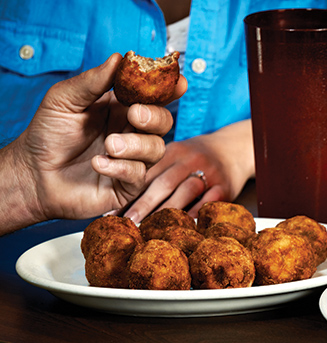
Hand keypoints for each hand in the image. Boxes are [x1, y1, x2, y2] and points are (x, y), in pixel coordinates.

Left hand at [1, 53, 186, 233]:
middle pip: (164, 121)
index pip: (153, 96)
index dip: (169, 89)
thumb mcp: (64, 99)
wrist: (33, 174)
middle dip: (154, 116)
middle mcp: (131, 132)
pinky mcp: (127, 184)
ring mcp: (132, 159)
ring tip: (108, 145)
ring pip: (156, 149)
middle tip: (134, 115)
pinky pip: (139, 174)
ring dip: (135, 145)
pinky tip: (98, 163)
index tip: (179, 83)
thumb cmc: (46, 135)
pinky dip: (121, 167)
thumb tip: (118, 59)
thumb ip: (93, 81)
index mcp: (121, 108)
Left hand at [121, 119, 255, 222]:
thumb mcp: (174, 155)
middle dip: (143, 204)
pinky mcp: (225, 185)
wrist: (235, 148)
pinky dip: (195, 214)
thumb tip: (119, 199)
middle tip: (128, 223)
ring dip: (167, 212)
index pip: (147, 171)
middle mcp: (190, 159)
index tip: (113, 211)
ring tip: (152, 229)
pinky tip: (182, 228)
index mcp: (172, 151)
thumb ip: (152, 172)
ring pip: (186, 192)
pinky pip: (209, 202)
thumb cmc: (197, 157)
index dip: (128, 191)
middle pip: (163, 182)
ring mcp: (209, 172)